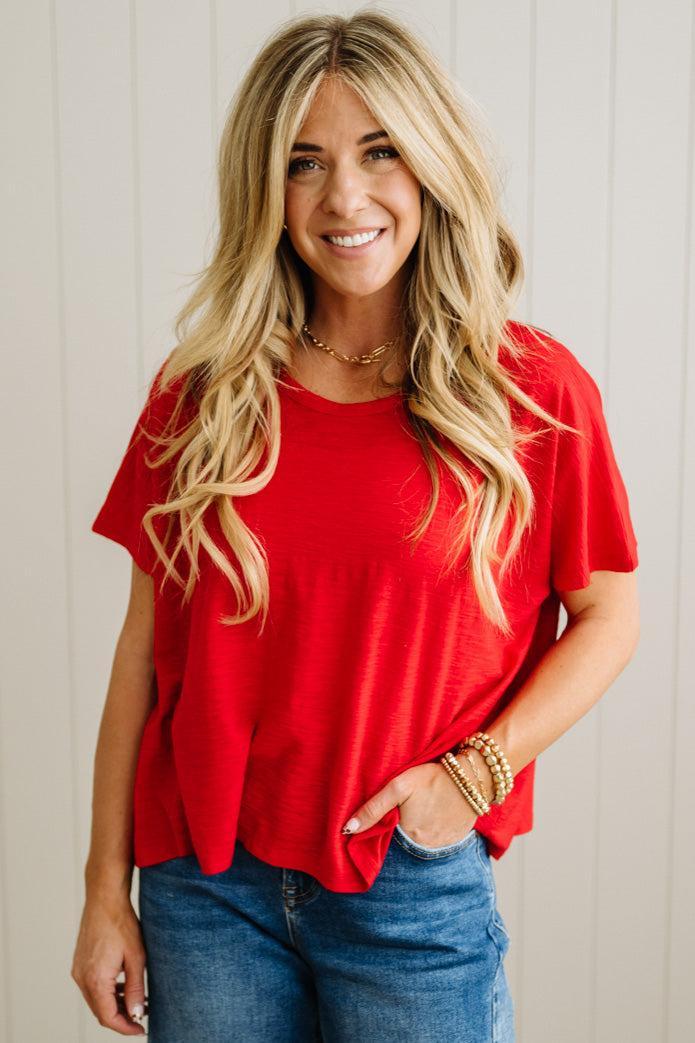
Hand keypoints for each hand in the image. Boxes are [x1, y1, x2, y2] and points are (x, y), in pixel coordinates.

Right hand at [70, 894, 148, 1034]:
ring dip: (114, 1005)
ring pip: (96, 1000)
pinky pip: (92, 986)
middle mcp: (82, 978)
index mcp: (95, 980)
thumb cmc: (121, 923)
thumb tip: (136, 1014)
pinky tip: (123, 986)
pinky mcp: (80, 963)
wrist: (104, 899)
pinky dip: (107, 992)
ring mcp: (78, 970)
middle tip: (141, 1017)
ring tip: (137, 1001)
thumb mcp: (136, 957)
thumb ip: (135, 989)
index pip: (108, 1017)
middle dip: (121, 1018)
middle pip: (100, 1011)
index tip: (140, 1029)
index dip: (125, 1027)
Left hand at [342, 760, 478, 845]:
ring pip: (421, 843)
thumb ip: (373, 808)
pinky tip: (436, 814)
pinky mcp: (456, 841)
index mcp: (408, 836)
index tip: (387, 815)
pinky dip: (434, 831)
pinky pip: (438, 841)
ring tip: (423, 809)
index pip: (386, 840)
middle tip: (408, 807)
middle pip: (403, 843)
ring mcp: (443, 847)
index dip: (383, 828)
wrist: (472, 777)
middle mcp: (425, 848)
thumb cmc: (432, 778)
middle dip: (400, 830)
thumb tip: (348, 829)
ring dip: (418, 831)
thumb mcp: (398, 787)